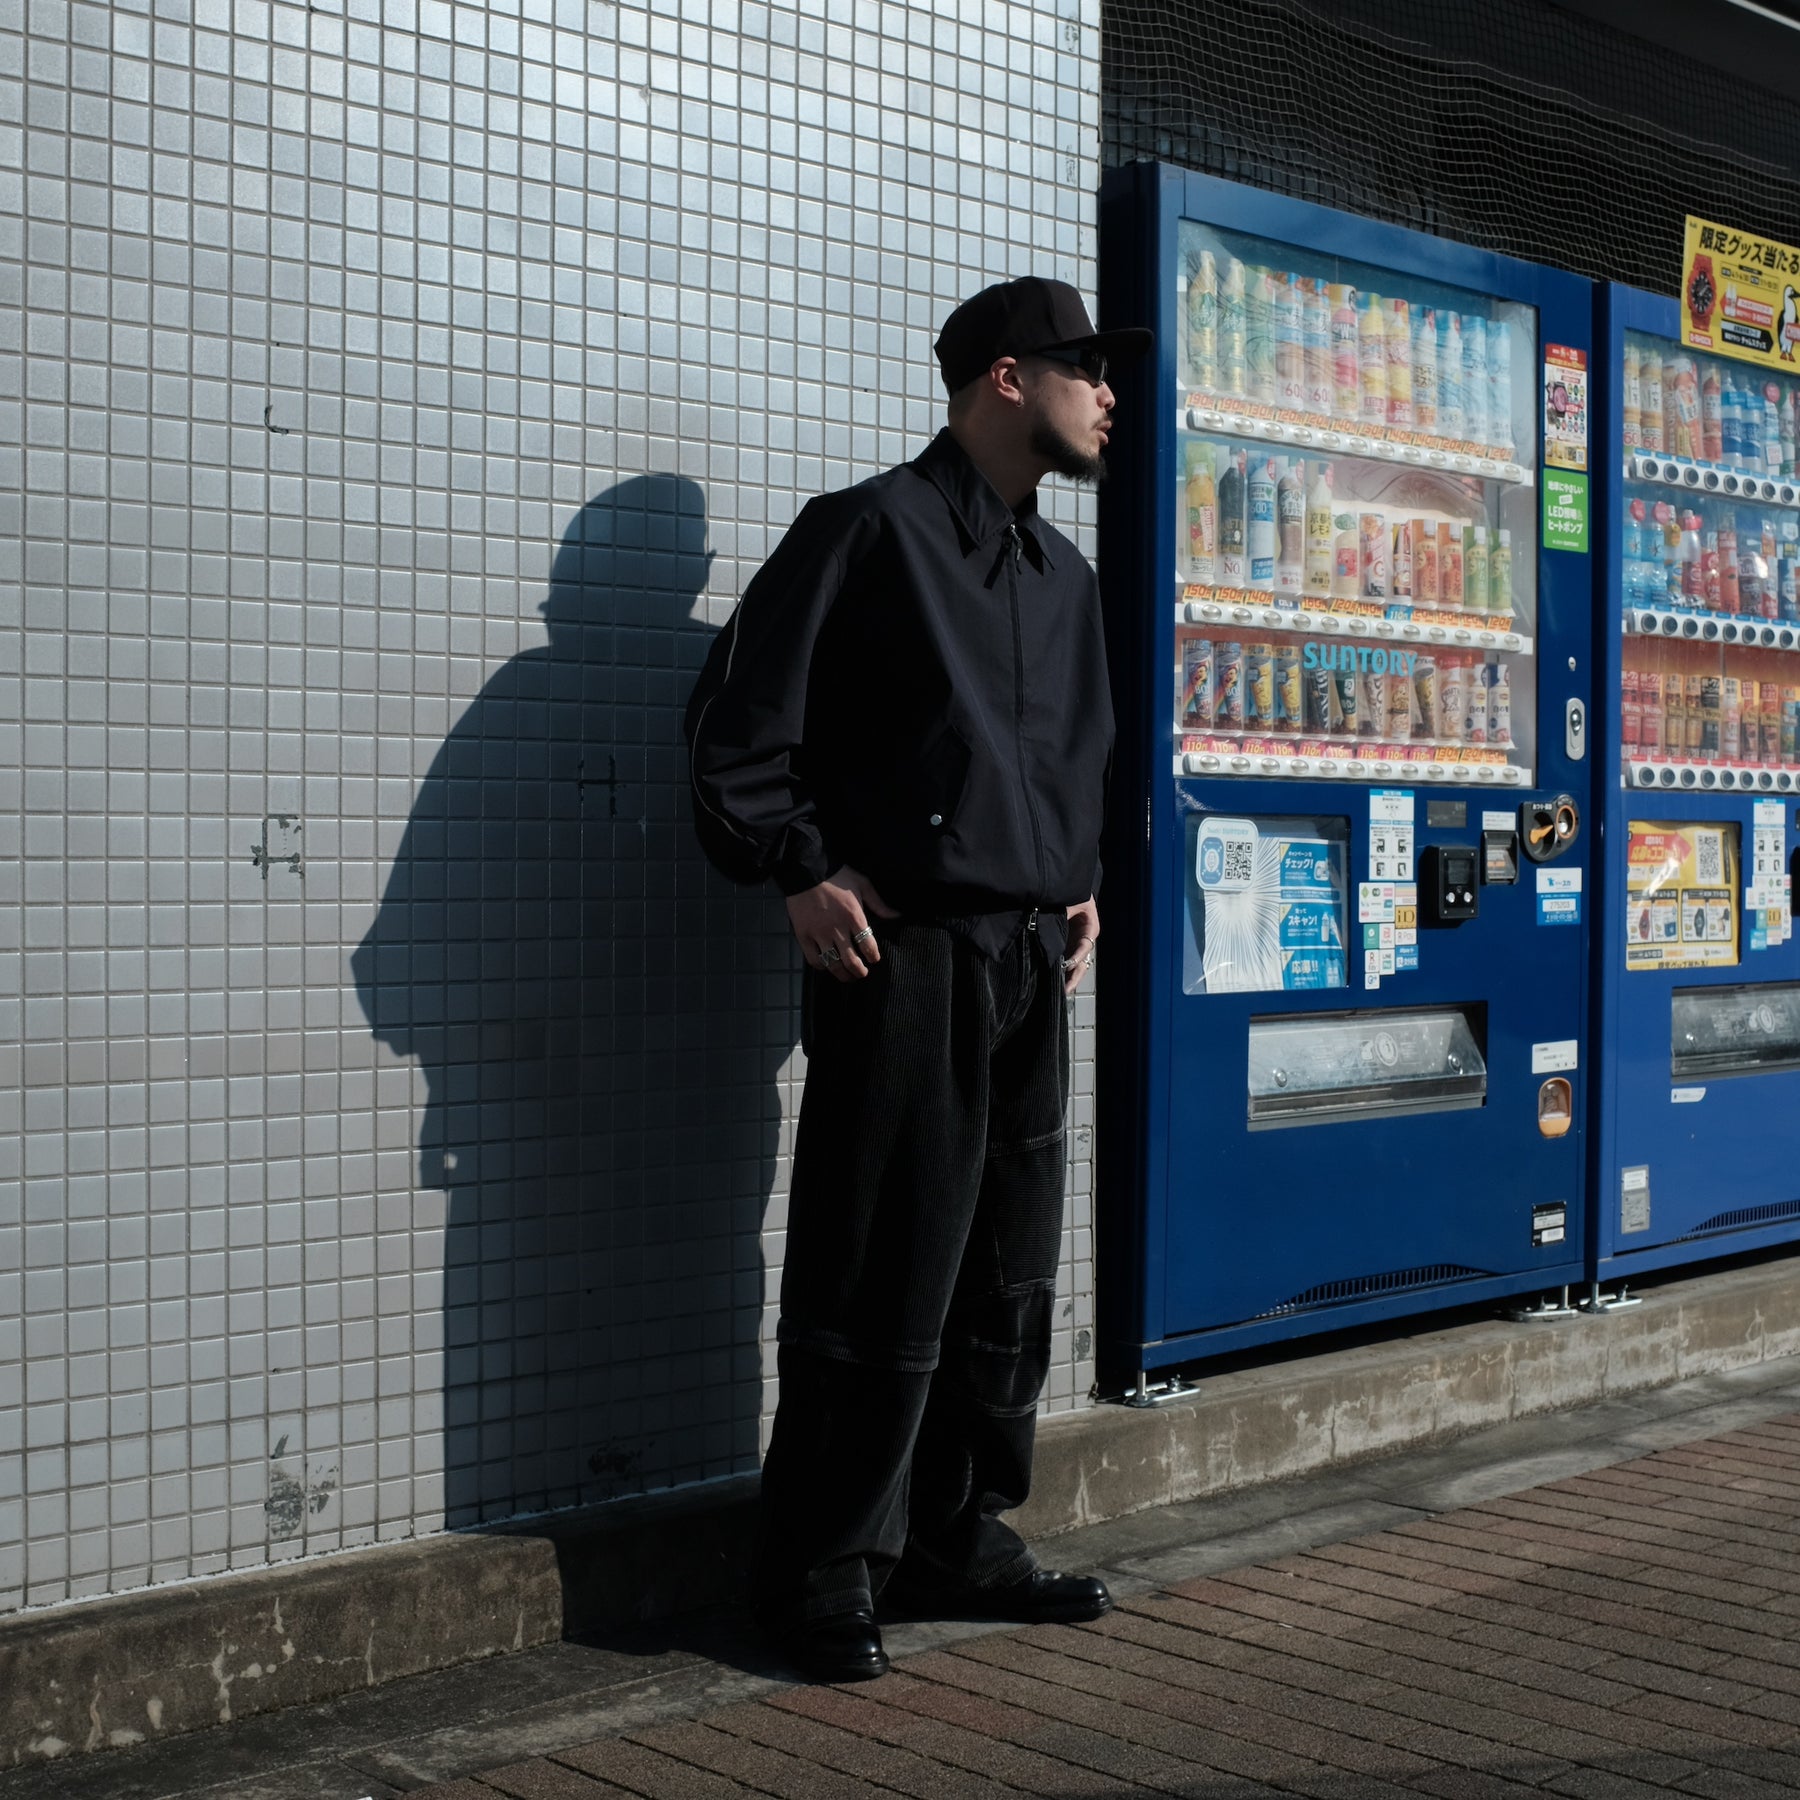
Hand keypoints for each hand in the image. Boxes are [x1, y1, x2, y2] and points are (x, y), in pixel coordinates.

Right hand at [786, 866, 897, 981]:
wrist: (806, 869)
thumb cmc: (837, 875)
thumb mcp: (862, 884)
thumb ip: (879, 903)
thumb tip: (897, 915)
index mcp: (854, 917)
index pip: (868, 945)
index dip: (873, 956)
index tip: (874, 959)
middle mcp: (838, 929)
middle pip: (851, 960)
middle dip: (859, 971)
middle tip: (862, 973)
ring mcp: (819, 934)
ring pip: (833, 963)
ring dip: (842, 974)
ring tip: (847, 976)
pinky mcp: (803, 935)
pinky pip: (813, 959)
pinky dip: (821, 966)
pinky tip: (826, 965)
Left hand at [1062, 895, 1098, 995]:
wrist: (1071, 888)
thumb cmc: (1075, 893)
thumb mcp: (1071, 900)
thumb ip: (1064, 911)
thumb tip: (1050, 920)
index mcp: (1090, 927)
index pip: (1085, 945)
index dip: (1077, 956)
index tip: (1067, 965)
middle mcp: (1086, 939)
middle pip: (1082, 961)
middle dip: (1074, 976)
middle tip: (1066, 989)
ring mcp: (1077, 945)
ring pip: (1076, 966)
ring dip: (1069, 978)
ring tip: (1061, 992)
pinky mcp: (1068, 947)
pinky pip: (1067, 963)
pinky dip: (1062, 973)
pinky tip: (1056, 984)